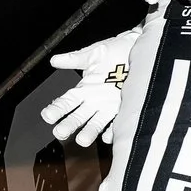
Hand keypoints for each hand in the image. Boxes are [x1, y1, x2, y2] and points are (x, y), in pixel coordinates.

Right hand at [43, 28, 140, 147]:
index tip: (47, 116)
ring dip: (88, 132)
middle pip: (78, 117)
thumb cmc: (117, 51)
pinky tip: (108, 136)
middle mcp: (95, 101)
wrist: (142, 51)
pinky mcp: (125, 109)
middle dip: (68, 125)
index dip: (56, 109)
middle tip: (60, 132)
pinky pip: (118, 124)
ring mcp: (110, 107)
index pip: (66, 102)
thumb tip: (55, 60)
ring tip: (82, 140)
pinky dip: (113, 131)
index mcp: (84, 89)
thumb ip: (74, 58)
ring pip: (95, 123)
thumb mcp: (94, 53)